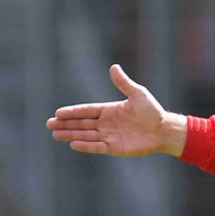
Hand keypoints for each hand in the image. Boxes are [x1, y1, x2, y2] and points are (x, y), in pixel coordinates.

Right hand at [46, 64, 186, 156]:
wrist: (164, 130)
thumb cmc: (153, 111)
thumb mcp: (138, 94)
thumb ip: (124, 83)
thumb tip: (113, 67)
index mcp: (109, 110)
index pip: (86, 111)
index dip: (72, 112)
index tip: (58, 113)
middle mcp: (107, 124)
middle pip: (82, 124)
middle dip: (66, 124)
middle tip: (49, 124)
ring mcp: (110, 136)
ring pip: (86, 135)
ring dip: (71, 135)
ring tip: (55, 134)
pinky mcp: (116, 148)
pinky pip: (97, 147)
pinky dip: (86, 146)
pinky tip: (73, 144)